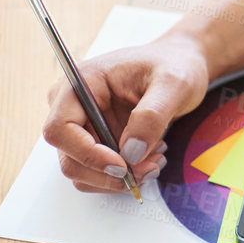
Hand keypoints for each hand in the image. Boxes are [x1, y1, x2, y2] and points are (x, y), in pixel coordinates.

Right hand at [41, 33, 211, 193]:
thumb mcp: (173, 83)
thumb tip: (131, 153)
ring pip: (83, 172)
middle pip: (70, 158)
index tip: (122, 165)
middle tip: (149, 168)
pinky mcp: (97, 141)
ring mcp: (83, 127)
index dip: (87, 153)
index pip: (60, 129)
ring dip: (118, 178)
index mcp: (81, 83)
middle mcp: (73, 107)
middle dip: (109, 173)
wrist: (183, 65)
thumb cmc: (175, 64)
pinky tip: (150, 158)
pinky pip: (98, 172)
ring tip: (155, 160)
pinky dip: (123, 176)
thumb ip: (151, 116)